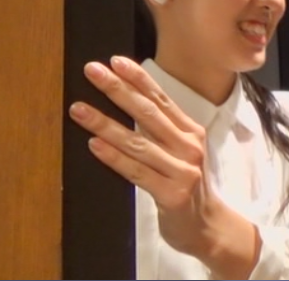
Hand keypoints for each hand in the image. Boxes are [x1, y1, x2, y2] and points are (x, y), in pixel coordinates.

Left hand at [68, 56, 223, 258]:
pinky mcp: (171, 195)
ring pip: (138, 142)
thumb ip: (163, 130)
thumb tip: (128, 101)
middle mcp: (188, 147)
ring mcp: (182, 171)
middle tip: (93, 71)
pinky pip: (136, 172)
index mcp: (191, 132)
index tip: (114, 61)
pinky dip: (114, 158)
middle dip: (118, 90)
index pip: (161, 99)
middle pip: (149, 113)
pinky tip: (94, 144)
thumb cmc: (188, 186)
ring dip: (105, 123)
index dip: (138, 78)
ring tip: (79, 109)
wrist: (208, 227)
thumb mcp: (183, 152)